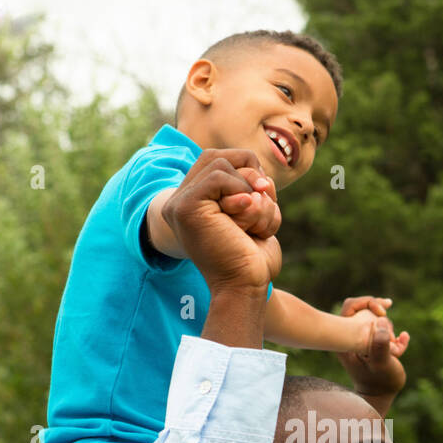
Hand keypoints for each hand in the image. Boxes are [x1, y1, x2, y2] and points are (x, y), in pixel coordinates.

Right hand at [161, 149, 280, 291]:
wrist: (245, 286)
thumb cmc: (252, 258)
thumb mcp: (255, 213)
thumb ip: (251, 187)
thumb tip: (259, 173)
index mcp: (193, 203)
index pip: (217, 162)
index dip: (247, 169)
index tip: (264, 195)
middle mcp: (180, 202)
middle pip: (217, 157)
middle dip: (250, 172)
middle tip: (264, 200)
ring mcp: (178, 204)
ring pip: (220, 164)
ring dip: (250, 189)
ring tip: (252, 220)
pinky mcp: (184, 208)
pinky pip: (218, 176)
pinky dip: (241, 191)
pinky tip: (245, 214)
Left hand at [335, 296, 409, 410]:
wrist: (381, 396)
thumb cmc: (380, 381)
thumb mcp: (381, 363)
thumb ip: (380, 344)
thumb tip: (381, 322)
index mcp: (346, 338)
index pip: (350, 306)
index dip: (366, 302)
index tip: (382, 311)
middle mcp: (350, 336)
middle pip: (363, 309)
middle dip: (380, 314)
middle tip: (390, 322)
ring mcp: (361, 340)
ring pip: (375, 320)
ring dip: (389, 328)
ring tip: (396, 344)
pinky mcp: (372, 345)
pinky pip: (383, 330)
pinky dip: (394, 333)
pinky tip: (403, 339)